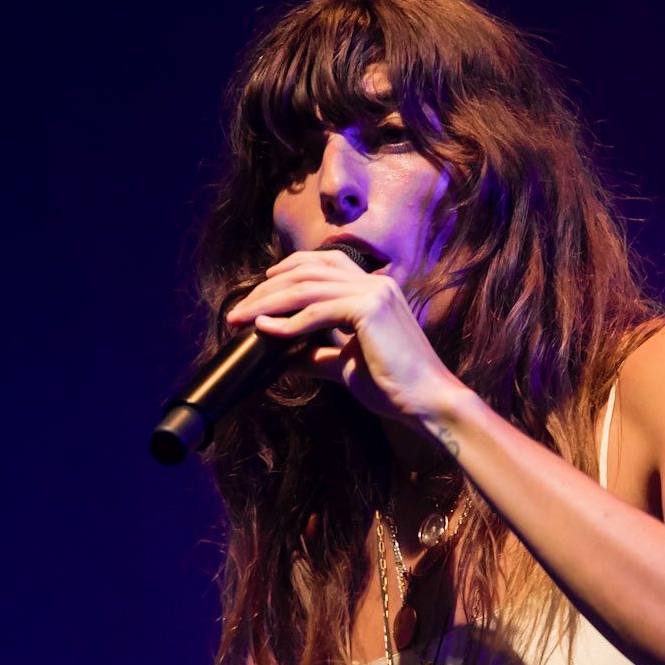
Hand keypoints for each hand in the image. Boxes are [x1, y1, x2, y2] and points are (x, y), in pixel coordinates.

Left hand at [225, 249, 462, 424]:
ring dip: (268, 303)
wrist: (426, 401)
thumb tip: (284, 358)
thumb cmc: (394, 385)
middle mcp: (375, 283)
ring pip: (307, 288)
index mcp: (374, 289)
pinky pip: (318, 311)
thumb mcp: (346, 366)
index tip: (261, 290)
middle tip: (238, 310)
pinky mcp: (369, 310)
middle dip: (268, 289)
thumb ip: (317, 356)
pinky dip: (288, 322)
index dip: (289, 271)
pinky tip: (265, 329)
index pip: (324, 263)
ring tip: (242, 319)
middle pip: (308, 271)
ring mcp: (374, 293)